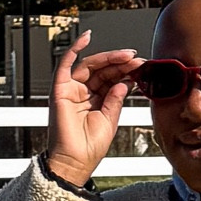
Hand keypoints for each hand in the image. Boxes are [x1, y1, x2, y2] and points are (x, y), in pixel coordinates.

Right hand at [45, 33, 139, 188]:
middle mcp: (83, 93)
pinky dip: (73, 49)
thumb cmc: (89, 147)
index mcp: (96, 101)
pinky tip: (86, 38)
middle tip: (136, 60)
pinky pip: (65, 64)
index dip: (126, 71)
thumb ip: (116, 99)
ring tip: (125, 55)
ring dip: (107, 57)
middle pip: (102, 70)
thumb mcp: (110, 120)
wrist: (75, 162)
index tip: (141, 67)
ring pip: (90, 65)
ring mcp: (72, 90)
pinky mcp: (60, 89)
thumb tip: (125, 81)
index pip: (112, 79)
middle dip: (120, 63)